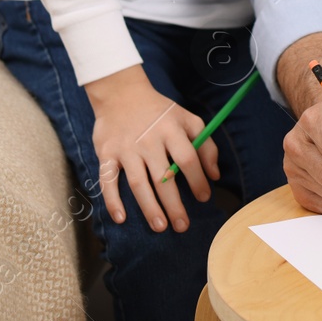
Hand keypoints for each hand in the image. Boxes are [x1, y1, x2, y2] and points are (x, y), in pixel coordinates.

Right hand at [84, 65, 220, 231]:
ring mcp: (126, 148)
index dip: (197, 180)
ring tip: (160, 226)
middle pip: (163, 177)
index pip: (188, 159)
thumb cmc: (160, 112)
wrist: (121, 94)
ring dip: (149, 207)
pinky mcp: (106, 153)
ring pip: (138, 183)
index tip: (204, 198)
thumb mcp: (188, 119)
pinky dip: (112, 200)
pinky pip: (108, 180)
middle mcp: (149, 140)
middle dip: (174, 205)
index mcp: (172, 130)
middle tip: (182, 226)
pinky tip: (121, 218)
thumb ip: (205, 145)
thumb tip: (215, 176)